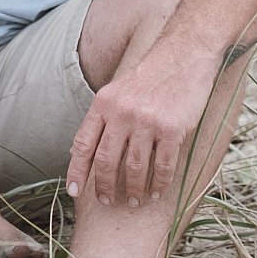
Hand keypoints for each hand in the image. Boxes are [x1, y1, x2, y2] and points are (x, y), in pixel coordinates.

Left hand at [66, 49, 208, 207]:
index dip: (76, 171)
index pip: (82, 144)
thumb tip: (79, 150)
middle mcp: (121, 113)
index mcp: (102, 104)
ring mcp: (146, 122)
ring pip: (134, 167)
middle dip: (104, 186)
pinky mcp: (172, 129)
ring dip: (132, 189)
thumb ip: (100, 119)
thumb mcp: (114, 92)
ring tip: (133, 200)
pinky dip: (159, 184)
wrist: (182, 56)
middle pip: (106, 160)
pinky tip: (155, 193)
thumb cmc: (147, 78)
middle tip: (107, 201)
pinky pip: (163, 165)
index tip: (74, 192)